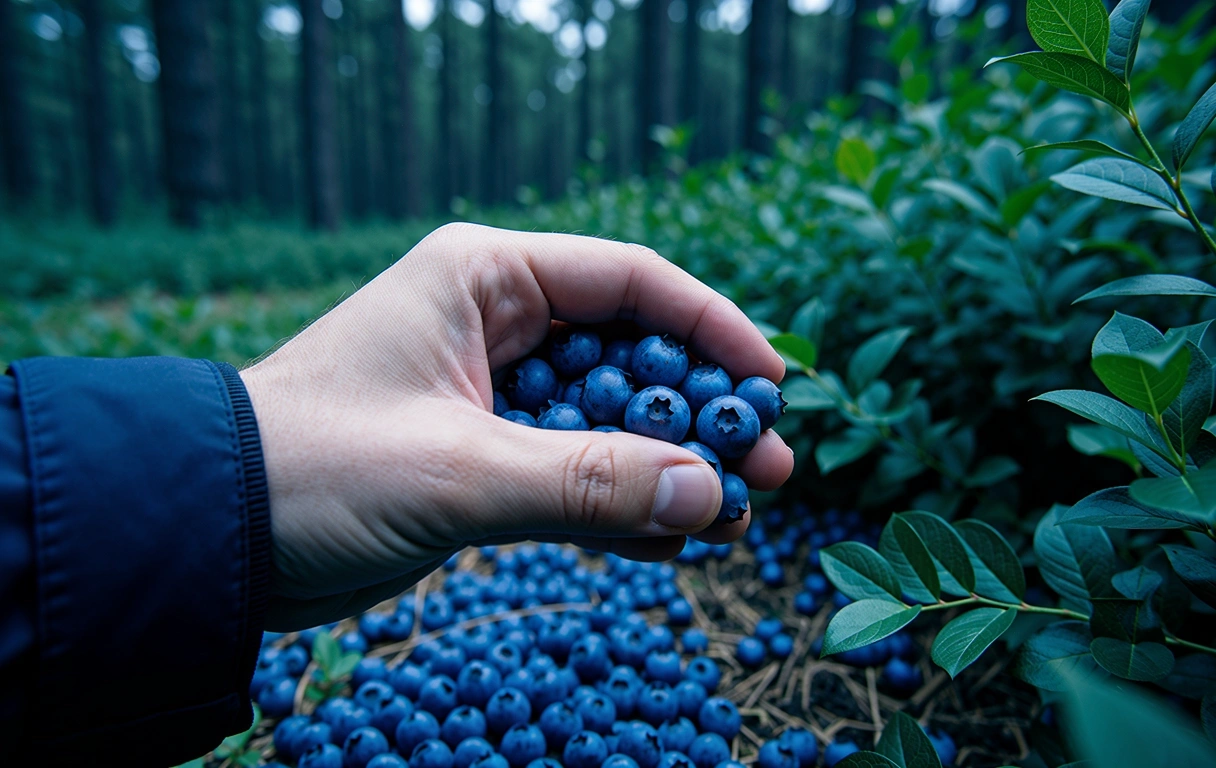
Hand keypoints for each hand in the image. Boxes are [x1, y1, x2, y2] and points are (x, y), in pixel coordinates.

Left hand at [240, 224, 793, 629]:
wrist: (209, 534)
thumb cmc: (312, 467)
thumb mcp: (457, 470)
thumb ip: (587, 484)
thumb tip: (711, 497)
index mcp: (486, 278)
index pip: (631, 282)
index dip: (714, 329)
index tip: (776, 385)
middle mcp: (497, 325)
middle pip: (634, 356)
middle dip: (704, 414)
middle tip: (770, 471)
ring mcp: (493, 395)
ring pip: (611, 422)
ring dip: (670, 467)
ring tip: (735, 517)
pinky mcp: (483, 460)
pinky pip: (574, 475)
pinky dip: (621, 506)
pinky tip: (675, 541)